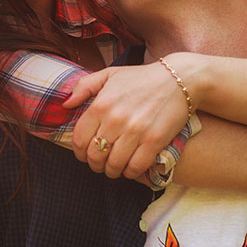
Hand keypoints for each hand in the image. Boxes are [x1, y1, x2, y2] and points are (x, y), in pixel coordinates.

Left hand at [62, 61, 191, 178]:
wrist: (180, 79)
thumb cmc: (142, 78)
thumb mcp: (110, 74)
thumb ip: (84, 87)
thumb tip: (65, 104)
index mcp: (101, 104)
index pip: (80, 140)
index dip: (80, 153)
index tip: (85, 155)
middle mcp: (115, 119)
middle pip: (95, 156)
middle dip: (95, 164)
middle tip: (101, 163)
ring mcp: (135, 131)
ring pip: (114, 165)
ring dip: (112, 171)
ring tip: (115, 168)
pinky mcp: (154, 141)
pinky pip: (136, 168)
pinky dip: (131, 173)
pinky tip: (131, 168)